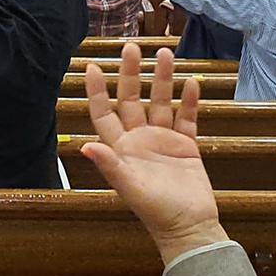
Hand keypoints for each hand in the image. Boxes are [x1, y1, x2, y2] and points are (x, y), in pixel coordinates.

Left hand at [82, 44, 223, 262]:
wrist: (190, 228)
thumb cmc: (156, 212)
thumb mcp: (130, 188)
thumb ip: (110, 165)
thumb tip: (84, 145)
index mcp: (121, 148)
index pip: (104, 113)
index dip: (97, 91)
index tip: (92, 66)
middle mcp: (139, 140)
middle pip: (132, 99)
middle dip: (131, 74)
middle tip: (131, 47)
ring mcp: (163, 141)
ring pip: (162, 102)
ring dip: (163, 79)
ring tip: (166, 53)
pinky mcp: (186, 146)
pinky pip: (187, 118)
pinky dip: (190, 101)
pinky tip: (191, 83)